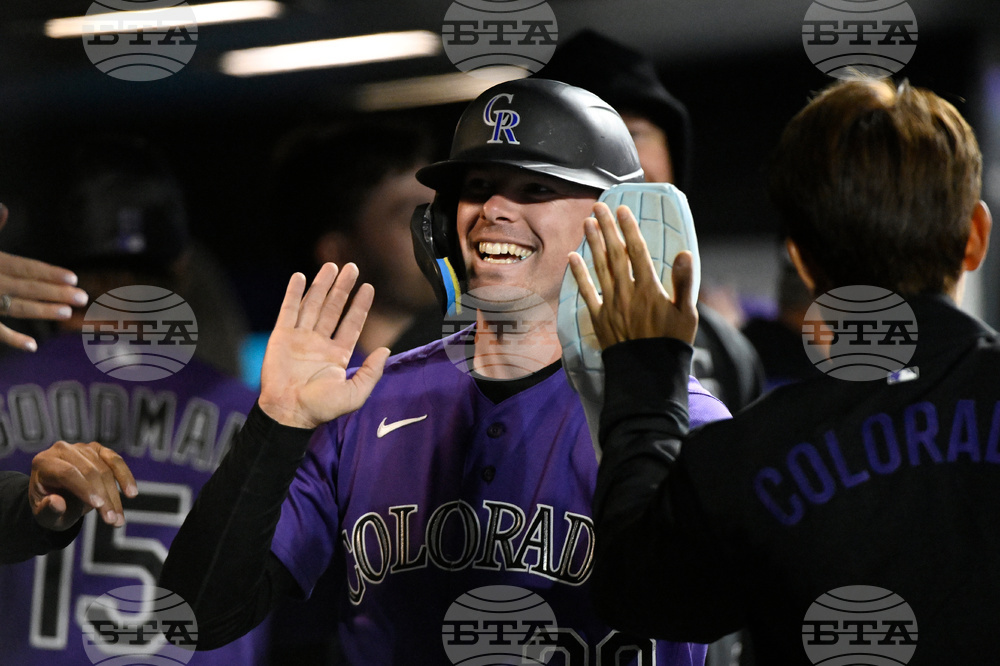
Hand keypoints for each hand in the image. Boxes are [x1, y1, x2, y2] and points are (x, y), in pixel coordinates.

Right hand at [0, 203, 89, 351]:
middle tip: (83, 297)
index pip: (23, 267)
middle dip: (55, 292)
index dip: (48, 272)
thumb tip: (4, 208)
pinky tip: (33, 346)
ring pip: (15, 307)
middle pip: (26, 287)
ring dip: (41, 310)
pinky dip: (12, 339)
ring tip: (67, 313)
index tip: (72, 278)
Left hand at [29, 441, 138, 530]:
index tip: (98, 506)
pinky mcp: (99, 450)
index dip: (84, 488)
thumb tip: (56, 502)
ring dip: (115, 495)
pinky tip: (131, 493)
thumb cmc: (49, 506)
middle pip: (89, 471)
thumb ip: (48, 511)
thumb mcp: (43, 515)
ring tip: (118, 518)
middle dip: (104, 496)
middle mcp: (62, 450)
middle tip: (112, 520)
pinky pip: (116, 461)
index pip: (67, 472)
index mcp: (43, 463)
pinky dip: (125, 477)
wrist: (58, 497)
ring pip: (105, 469)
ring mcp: (82, 448)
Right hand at [258, 262, 388, 428]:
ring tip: (331, 266)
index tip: (369, 287)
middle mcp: (319, 343)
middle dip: (343, 288)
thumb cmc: (320, 408)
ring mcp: (300, 338)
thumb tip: (386, 350)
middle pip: (333, 308)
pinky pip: (288, 310)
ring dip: (322, 285)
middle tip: (352, 267)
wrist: (288, 413)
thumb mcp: (355, 394)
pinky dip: (293, 293)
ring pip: (313, 305)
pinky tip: (300, 277)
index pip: (352, 324)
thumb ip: (371, 372)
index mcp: (337, 355)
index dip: (360, 305)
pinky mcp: (281, 336)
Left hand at [568, 202, 697, 348]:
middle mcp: (627, 292)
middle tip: (599, 206)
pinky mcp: (599, 318)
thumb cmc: (672, 343)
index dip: (629, 229)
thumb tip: (684, 253)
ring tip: (586, 222)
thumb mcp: (687, 314)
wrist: (648, 374)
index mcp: (650, 289)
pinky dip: (578, 274)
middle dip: (607, 228)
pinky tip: (572, 257)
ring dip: (593, 243)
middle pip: (615, 254)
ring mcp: (611, 304)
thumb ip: (684, 282)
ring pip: (600, 267)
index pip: (637, 252)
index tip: (623, 210)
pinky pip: (586, 292)